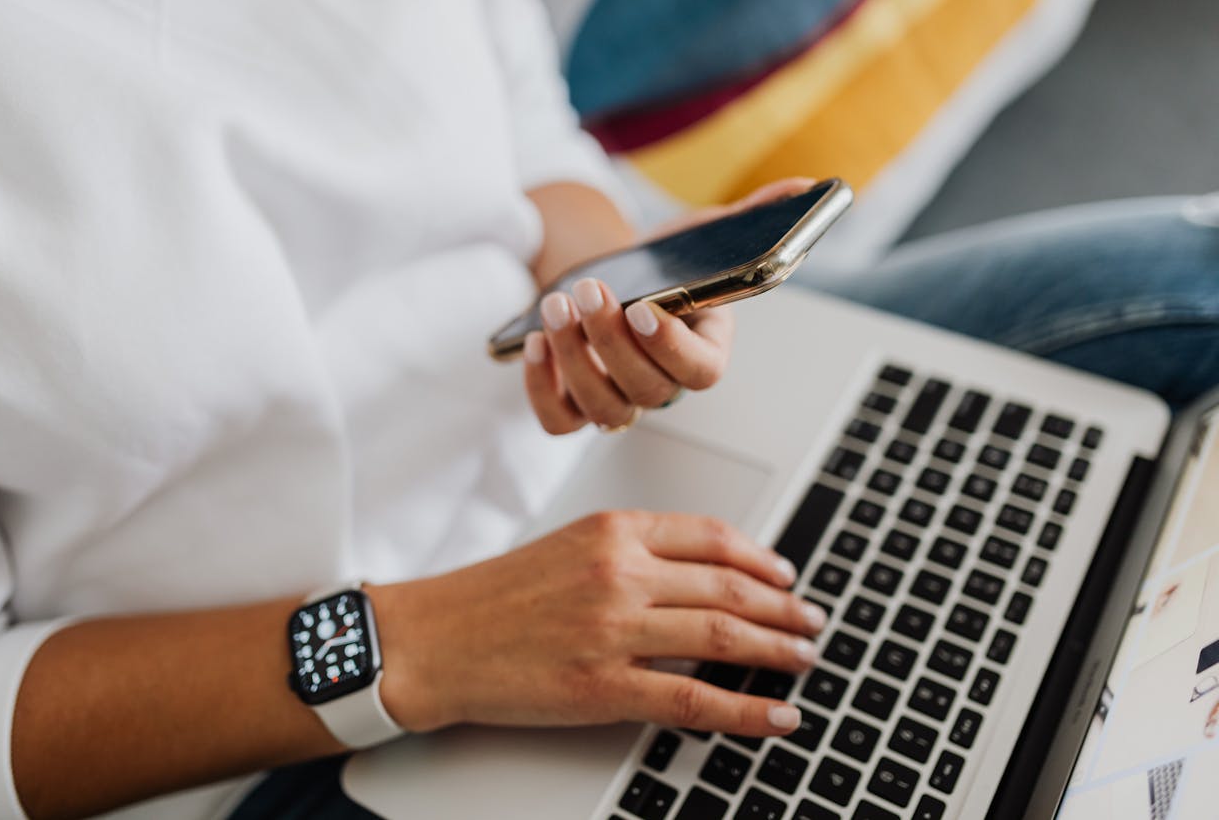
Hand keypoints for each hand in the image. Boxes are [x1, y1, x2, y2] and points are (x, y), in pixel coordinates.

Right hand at [368, 511, 825, 735]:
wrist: (434, 638)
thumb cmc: (494, 595)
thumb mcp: (567, 546)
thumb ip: (632, 551)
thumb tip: (701, 574)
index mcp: (613, 530)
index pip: (711, 537)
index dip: (761, 561)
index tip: (785, 578)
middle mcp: (619, 572)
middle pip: (729, 587)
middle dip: (783, 609)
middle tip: (811, 623)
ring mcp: (613, 630)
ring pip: (723, 637)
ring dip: (777, 651)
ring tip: (804, 660)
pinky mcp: (603, 687)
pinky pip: (695, 700)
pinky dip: (747, 711)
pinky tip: (775, 715)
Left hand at [522, 178, 815, 433]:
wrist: (610, 282)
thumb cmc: (661, 267)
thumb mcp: (701, 237)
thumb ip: (749, 219)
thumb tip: (803, 188)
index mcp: (705, 350)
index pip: (702, 372)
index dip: (672, 347)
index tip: (645, 306)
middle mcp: (664, 385)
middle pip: (648, 391)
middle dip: (611, 341)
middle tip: (588, 290)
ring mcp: (619, 401)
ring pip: (604, 410)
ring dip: (575, 359)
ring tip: (556, 305)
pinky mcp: (574, 406)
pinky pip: (559, 422)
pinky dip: (542, 388)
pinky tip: (535, 342)